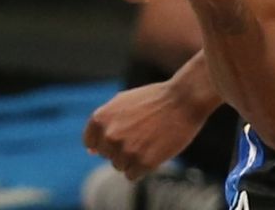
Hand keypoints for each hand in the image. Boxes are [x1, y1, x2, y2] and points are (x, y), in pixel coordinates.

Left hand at [83, 82, 213, 180]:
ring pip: (120, 166)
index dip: (108, 139)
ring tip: (150, 140)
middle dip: (122, 148)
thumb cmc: (154, 99)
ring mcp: (125, 150)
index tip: (124, 132)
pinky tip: (154, 151)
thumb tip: (91, 152)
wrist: (184, 99)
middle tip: (143, 133)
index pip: (91, 143)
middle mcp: (109, 136)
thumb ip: (104, 124)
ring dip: (133, 158)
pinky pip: (132, 176)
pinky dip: (142, 167)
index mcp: (100, 119)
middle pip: (107, 155)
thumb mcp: (122, 103)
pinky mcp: (143, 162)